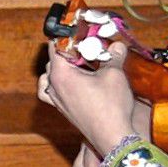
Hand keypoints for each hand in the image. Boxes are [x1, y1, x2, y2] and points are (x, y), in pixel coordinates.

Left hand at [38, 38, 142, 157]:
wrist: (112, 137)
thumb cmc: (111, 107)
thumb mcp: (115, 74)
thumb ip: (114, 56)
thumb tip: (116, 46)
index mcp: (60, 74)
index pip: (55, 45)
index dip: (67, 35)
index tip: (79, 29)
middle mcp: (53, 87)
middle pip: (54, 60)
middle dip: (69, 50)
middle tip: (88, 45)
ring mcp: (56, 100)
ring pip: (51, 76)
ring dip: (63, 67)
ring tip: (81, 63)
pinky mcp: (63, 110)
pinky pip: (52, 92)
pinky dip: (59, 84)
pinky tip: (73, 82)